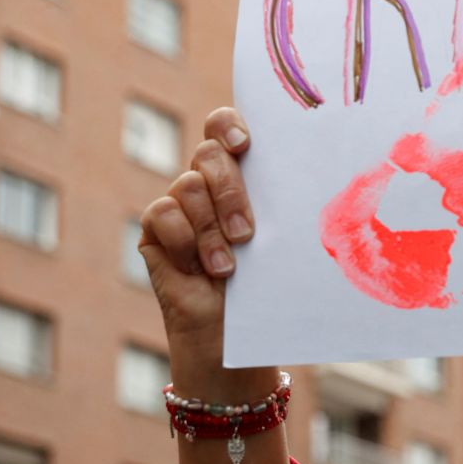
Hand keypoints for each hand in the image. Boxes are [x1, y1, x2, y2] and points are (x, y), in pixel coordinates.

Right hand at [138, 107, 256, 382]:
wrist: (231, 337)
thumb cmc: (263, 287)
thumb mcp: (276, 242)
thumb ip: (276, 206)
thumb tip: (306, 177)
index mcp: (243, 174)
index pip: (224, 126)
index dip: (228, 126)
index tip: (245, 146)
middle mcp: (208, 182)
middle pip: (208, 153)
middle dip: (230, 191)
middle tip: (246, 233)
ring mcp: (180, 203)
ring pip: (188, 186)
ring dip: (211, 230)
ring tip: (226, 267)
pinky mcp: (156, 228)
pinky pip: (164, 213)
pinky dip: (185, 242)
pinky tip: (198, 270)